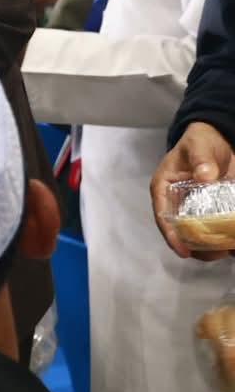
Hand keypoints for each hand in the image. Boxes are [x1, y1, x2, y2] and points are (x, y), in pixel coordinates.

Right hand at [152, 122, 234, 259]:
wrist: (220, 139)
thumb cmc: (200, 141)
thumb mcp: (198, 145)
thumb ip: (200, 159)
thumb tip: (205, 176)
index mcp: (164, 188)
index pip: (163, 214)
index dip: (171, 235)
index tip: (183, 251)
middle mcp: (177, 203)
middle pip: (180, 231)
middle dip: (196, 246)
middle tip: (215, 252)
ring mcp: (195, 209)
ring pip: (198, 234)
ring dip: (211, 246)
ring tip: (227, 250)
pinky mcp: (213, 210)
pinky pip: (216, 228)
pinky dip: (225, 238)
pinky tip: (234, 244)